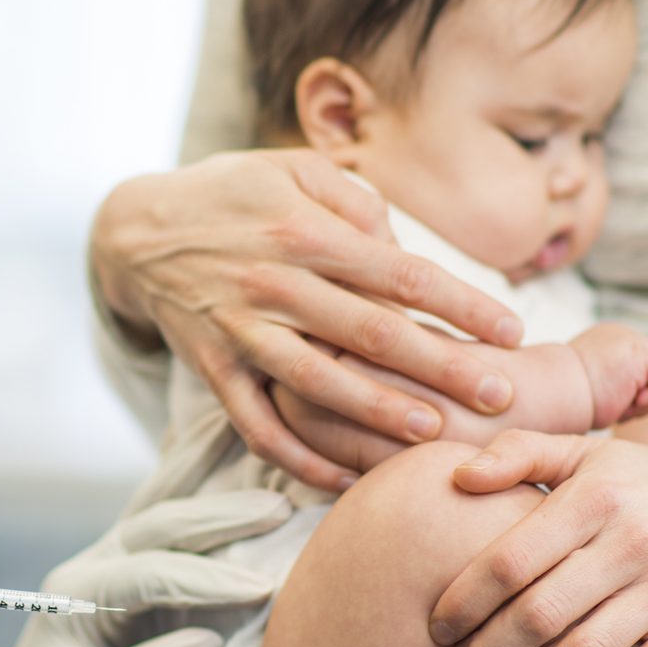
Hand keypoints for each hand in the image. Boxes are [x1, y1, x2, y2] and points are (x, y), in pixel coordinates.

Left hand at [0, 489, 290, 646]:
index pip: (149, 574)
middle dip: (221, 518)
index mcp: (75, 593)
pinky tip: (256, 525)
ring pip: (170, 527)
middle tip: (280, 510)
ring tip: (279, 506)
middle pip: (159, 527)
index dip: (207, 580)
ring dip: (223, 515)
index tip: (262, 590)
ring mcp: (115, 569)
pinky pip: (179, 548)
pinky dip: (217, 535)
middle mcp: (94, 568)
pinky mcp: (136, 584)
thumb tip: (209, 643)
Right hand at [90, 149, 522, 489]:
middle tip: (500, 397)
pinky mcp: (212, 369)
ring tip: (432, 436)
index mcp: (305, 231)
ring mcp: (241, 332)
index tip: (513, 330)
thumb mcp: (293, 167)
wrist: (134, 229)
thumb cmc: (231, 193)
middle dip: (443, 368)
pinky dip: (298, 457)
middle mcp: (276, 284)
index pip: (403, 275)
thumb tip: (402, 250)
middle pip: (374, 334)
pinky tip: (342, 479)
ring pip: (320, 385)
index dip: (463, 305)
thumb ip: (356, 203)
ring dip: (378, 415)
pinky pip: (258, 425)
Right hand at [568, 323, 647, 427]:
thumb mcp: (591, 386)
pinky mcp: (642, 353)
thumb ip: (615, 383)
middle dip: (637, 400)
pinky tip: (622, 398)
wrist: (547, 393)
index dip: (627, 397)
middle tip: (606, 403)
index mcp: (607, 341)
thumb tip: (638, 398)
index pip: (640, 374)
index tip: (599, 399)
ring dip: (640, 403)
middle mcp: (622, 335)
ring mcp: (633, 339)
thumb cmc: (560, 400)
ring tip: (611, 399)